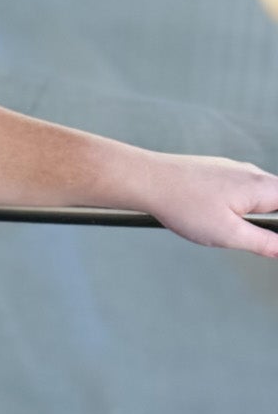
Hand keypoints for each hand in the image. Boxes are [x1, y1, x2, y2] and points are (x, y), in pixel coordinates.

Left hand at [140, 154, 277, 257]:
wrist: (147, 180)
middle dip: (269, 223)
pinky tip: (212, 215)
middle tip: (251, 239)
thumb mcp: (229, 234)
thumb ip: (265, 243)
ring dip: (252, 215)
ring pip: (258, 196)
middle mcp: (252, 173)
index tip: (270, 241)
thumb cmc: (184, 204)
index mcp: (262, 187)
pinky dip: (236, 206)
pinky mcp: (217, 171)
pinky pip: (239, 190)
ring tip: (224, 227)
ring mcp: (234, 170)